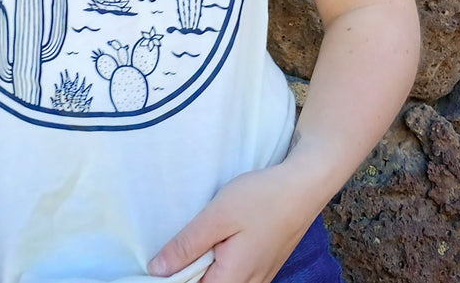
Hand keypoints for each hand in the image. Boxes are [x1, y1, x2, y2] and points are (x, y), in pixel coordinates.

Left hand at [146, 161, 322, 282]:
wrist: (303, 187)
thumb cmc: (260, 198)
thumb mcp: (217, 216)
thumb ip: (187, 245)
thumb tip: (156, 270)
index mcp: (232, 280)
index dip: (172, 278)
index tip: (160, 260)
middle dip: (187, 273)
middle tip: (176, 246)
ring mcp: (259, 278)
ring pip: (221, 282)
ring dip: (203, 268)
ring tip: (193, 242)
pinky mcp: (264, 267)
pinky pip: (235, 277)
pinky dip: (219, 265)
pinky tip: (215, 243)